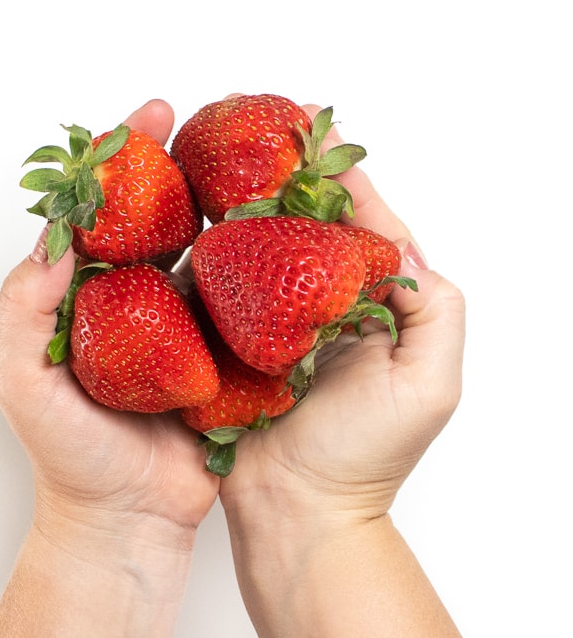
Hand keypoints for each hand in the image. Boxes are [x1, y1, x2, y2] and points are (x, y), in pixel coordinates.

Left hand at [0, 99, 218, 545]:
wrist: (127, 516)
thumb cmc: (70, 456)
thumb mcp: (23, 382)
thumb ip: (25, 306)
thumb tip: (55, 236)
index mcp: (85, 298)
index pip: (100, 212)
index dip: (120, 161)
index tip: (147, 119)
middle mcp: (135, 302)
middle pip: (156, 219)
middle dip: (177, 166)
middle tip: (207, 122)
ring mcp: (181, 325)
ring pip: (202, 252)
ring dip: (224, 207)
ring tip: (253, 165)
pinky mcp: (219, 352)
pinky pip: (238, 301)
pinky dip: (255, 268)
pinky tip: (277, 237)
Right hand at [213, 103, 475, 637]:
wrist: (296, 512)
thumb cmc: (362, 458)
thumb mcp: (429, 386)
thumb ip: (434, 310)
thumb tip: (400, 246)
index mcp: (377, 310)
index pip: (367, 228)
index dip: (346, 177)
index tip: (320, 127)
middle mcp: (327, 310)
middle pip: (313, 228)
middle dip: (295, 176)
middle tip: (271, 125)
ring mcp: (278, 325)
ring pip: (268, 251)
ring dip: (254, 202)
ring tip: (232, 155)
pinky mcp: (236, 343)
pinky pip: (229, 287)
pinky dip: (219, 252)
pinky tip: (202, 218)